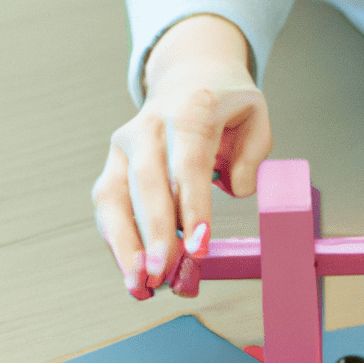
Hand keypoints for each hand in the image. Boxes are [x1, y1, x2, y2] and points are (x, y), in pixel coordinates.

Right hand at [92, 15, 271, 298]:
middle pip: (146, 184)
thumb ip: (252, 155)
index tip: (199, 250)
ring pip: (114, 198)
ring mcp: (125, 145)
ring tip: (141, 287)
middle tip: (162, 276)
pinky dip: (118, 245)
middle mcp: (149, 126)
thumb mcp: (255, 116)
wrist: (189, 74)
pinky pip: (108, 208)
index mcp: (190, 111)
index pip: (188, 165)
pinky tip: (133, 276)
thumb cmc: (227, 105)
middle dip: (153, 235)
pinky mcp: (113, 166)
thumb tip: (233, 190)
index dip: (192, 209)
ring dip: (125, 247)